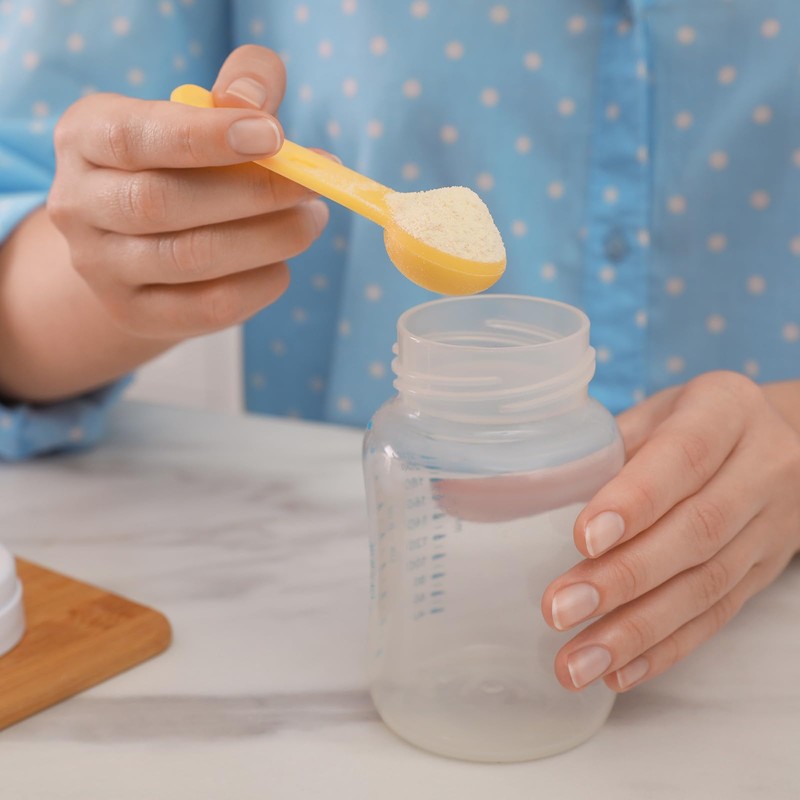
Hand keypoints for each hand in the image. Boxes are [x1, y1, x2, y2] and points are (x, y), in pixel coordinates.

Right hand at [48, 45, 328, 339]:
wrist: (138, 245)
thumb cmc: (184, 165)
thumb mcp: (202, 112)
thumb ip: (239, 87)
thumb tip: (253, 104)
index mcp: (84, 137)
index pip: (134, 137)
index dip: (206, 137)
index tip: (273, 136)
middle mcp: (77, 204)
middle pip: (162, 203)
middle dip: (254, 194)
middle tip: (313, 186)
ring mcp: (100, 267)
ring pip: (191, 258)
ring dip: (269, 239)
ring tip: (310, 220)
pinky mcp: (134, 314)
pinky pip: (208, 307)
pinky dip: (259, 285)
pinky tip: (281, 265)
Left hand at [541, 372, 799, 691]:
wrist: (779, 440)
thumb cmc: (693, 421)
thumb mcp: (659, 409)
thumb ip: (612, 445)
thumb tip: (541, 488)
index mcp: (727, 410)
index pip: (684, 457)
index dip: (635, 501)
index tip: (583, 539)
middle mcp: (761, 468)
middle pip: (696, 532)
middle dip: (623, 578)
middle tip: (559, 609)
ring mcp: (771, 526)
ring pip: (706, 586)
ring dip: (636, 630)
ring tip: (577, 661)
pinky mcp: (765, 571)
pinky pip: (718, 615)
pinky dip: (666, 648)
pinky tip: (619, 671)